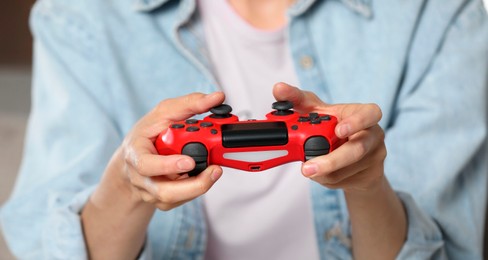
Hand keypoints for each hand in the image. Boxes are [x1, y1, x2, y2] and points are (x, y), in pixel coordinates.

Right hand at [110, 92, 224, 210]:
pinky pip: (181, 200)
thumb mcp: (164, 112)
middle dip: (192, 185)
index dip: (168, 166)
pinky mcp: (163, 200)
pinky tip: (202, 176)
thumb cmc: (148, 134)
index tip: (189, 161)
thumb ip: (190, 104)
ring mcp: (152, 192)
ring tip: (215, 172)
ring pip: (174, 199)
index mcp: (135, 154)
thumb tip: (217, 98)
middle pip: (163, 192)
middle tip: (214, 170)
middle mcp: (141, 177)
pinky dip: (195, 189)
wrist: (135, 157)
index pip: (146, 165)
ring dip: (198, 188)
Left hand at [273, 82, 385, 192]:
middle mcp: (374, 135)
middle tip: (307, 168)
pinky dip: (326, 180)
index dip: (356, 122)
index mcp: (364, 114)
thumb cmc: (334, 126)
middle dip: (331, 161)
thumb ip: (296, 99)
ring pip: (345, 170)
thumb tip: (278, 88)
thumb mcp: (316, 111)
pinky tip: (322, 173)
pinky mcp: (372, 175)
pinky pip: (343, 181)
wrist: (351, 158)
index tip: (338, 129)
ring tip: (309, 167)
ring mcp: (375, 157)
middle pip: (357, 149)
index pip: (370, 113)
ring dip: (321, 172)